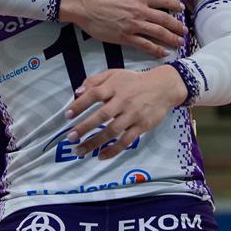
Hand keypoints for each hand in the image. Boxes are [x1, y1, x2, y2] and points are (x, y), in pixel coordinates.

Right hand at [58, 0, 185, 57]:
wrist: (83, 4)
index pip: (163, 1)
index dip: (175, 5)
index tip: (182, 9)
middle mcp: (139, 11)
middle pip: (164, 19)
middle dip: (177, 26)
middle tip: (185, 31)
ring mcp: (133, 25)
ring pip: (158, 33)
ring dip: (171, 39)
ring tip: (179, 43)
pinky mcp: (124, 37)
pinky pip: (144, 45)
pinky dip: (156, 49)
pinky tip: (164, 52)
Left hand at [63, 66, 186, 159]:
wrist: (163, 87)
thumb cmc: (134, 81)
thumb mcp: (114, 74)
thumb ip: (95, 80)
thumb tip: (77, 92)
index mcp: (115, 86)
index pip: (94, 95)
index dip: (80, 104)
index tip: (67, 115)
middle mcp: (123, 100)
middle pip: (102, 115)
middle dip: (84, 127)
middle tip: (70, 138)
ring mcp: (133, 115)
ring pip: (112, 131)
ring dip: (95, 142)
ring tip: (80, 151)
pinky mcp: (142, 126)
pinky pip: (126, 141)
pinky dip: (113, 150)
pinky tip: (101, 156)